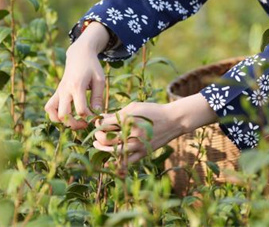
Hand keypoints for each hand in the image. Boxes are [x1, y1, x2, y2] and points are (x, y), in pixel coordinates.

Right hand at [44, 22, 108, 129]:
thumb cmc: (92, 67)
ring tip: (73, 121)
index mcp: (77, 86)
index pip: (80, 109)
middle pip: (63, 115)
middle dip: (74, 124)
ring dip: (61, 121)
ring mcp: (59, 91)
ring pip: (51, 112)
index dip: (89, 117)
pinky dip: (54, 115)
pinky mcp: (56, 92)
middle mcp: (65, 90)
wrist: (79, 54)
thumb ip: (98, 97)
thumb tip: (96, 113)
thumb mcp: (99, 80)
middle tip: (85, 124)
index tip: (96, 115)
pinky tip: (66, 115)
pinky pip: (49, 106)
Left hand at [93, 94, 217, 163]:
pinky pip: (127, 161)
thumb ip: (118, 113)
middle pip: (106, 139)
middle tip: (96, 134)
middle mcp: (132, 133)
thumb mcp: (134, 107)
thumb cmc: (152, 111)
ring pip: (114, 151)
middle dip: (97, 136)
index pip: (104, 124)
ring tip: (97, 145)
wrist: (172, 120)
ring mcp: (138, 144)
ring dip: (102, 148)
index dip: (97, 124)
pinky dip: (116, 162)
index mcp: (128, 119)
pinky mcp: (143, 152)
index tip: (97, 123)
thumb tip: (101, 119)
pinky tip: (108, 160)